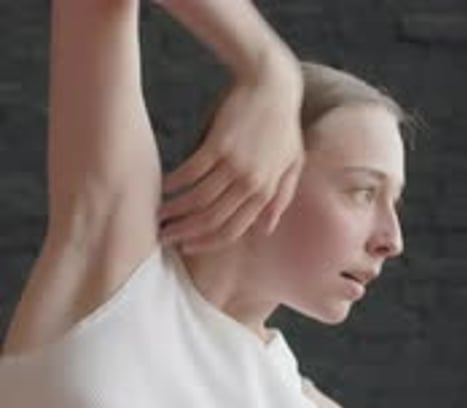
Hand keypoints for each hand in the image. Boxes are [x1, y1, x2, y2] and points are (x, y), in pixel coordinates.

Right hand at [158, 53, 303, 252]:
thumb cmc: (282, 124)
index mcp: (266, 192)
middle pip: (212, 220)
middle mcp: (250, 183)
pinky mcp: (219, 144)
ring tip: (159, 214)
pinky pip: (190, 172)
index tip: (187, 247)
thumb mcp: (292, 164)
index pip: (233, 230)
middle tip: (164, 236)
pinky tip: (164, 187)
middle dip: (185, 233)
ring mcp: (235, 164)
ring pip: (198, 200)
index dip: (207, 243)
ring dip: (175, 210)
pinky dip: (174, 183)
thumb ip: (280, 198)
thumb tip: (265, 230)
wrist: (273, 84)